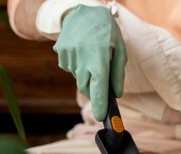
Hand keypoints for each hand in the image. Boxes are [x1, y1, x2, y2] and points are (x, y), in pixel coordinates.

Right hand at [53, 5, 126, 120]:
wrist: (82, 10)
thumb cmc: (106, 31)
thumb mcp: (119, 49)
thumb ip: (118, 73)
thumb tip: (116, 94)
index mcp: (98, 58)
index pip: (98, 87)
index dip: (100, 104)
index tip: (101, 117)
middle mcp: (81, 59)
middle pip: (87, 87)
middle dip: (94, 89)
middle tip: (101, 78)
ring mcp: (68, 57)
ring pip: (78, 78)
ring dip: (86, 74)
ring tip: (91, 55)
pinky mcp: (61, 54)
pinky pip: (70, 68)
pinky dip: (77, 65)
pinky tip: (81, 51)